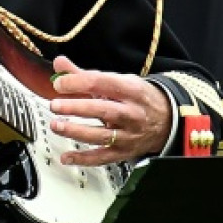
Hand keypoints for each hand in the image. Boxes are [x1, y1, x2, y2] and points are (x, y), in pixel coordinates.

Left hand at [47, 54, 171, 165]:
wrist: (167, 120)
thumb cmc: (138, 97)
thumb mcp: (117, 80)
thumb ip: (85, 74)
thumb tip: (59, 64)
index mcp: (130, 89)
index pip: (102, 83)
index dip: (78, 83)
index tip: (59, 84)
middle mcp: (131, 112)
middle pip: (102, 110)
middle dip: (77, 108)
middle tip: (55, 105)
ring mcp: (129, 134)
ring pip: (102, 135)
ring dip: (76, 131)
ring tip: (56, 125)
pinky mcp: (125, 152)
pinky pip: (103, 157)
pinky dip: (84, 159)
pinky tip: (67, 157)